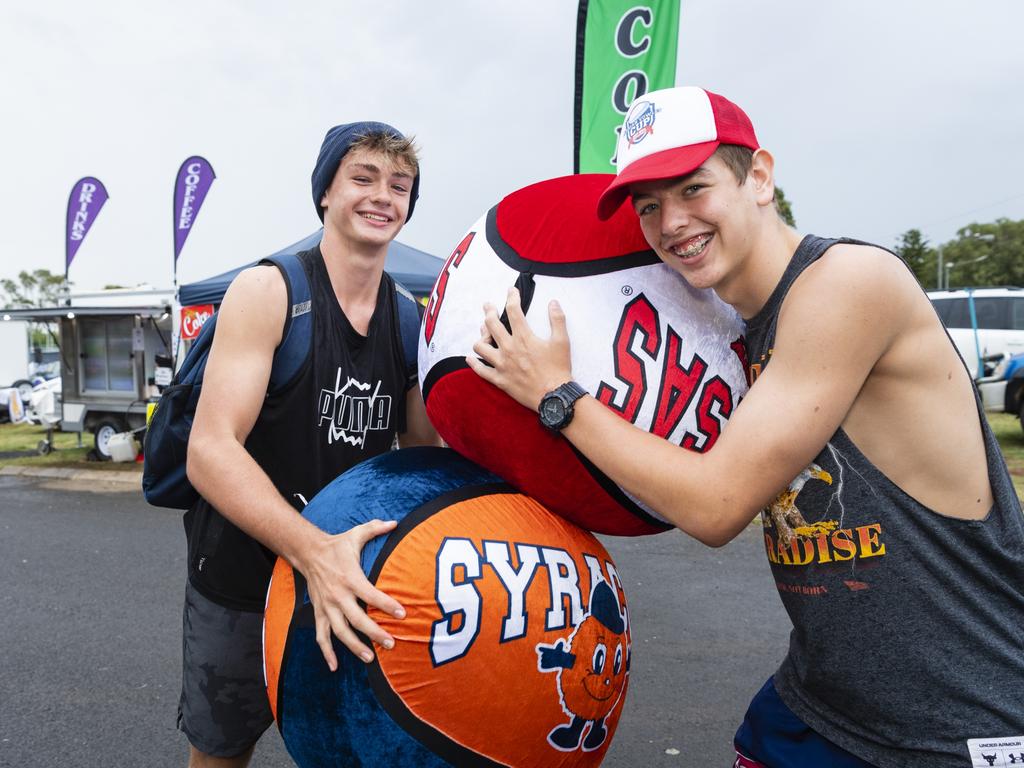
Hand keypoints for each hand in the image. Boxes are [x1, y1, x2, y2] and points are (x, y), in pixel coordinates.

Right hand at [297, 519, 403, 669]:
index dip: (387, 605)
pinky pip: (321, 636)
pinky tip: (335, 666)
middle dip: (374, 633)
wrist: (308, 552)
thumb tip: (396, 523)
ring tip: (370, 658)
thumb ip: (376, 528)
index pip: (371, 595)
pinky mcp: (319, 613)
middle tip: (391, 643)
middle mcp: (338, 595)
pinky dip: (326, 652)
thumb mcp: (356, 534)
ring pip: (340, 632)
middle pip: (357, 619)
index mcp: (350, 578)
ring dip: (354, 647)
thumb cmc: (337, 545)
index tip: (402, 614)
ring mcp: (327, 606)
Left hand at [466, 287, 572, 409]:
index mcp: (524, 337)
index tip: (510, 291)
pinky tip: (470, 358)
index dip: (511, 297)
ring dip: (480, 337)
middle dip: (488, 311)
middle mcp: (509, 348)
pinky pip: (480, 370)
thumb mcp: (562, 342)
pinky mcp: (499, 379)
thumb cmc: (559, 369)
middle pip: (490, 324)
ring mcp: (502, 365)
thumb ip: (558, 320)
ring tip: (483, 333)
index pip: (513, 311)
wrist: (554, 395)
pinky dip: (473, 363)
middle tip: (488, 306)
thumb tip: (553, 303)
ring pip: (480, 346)